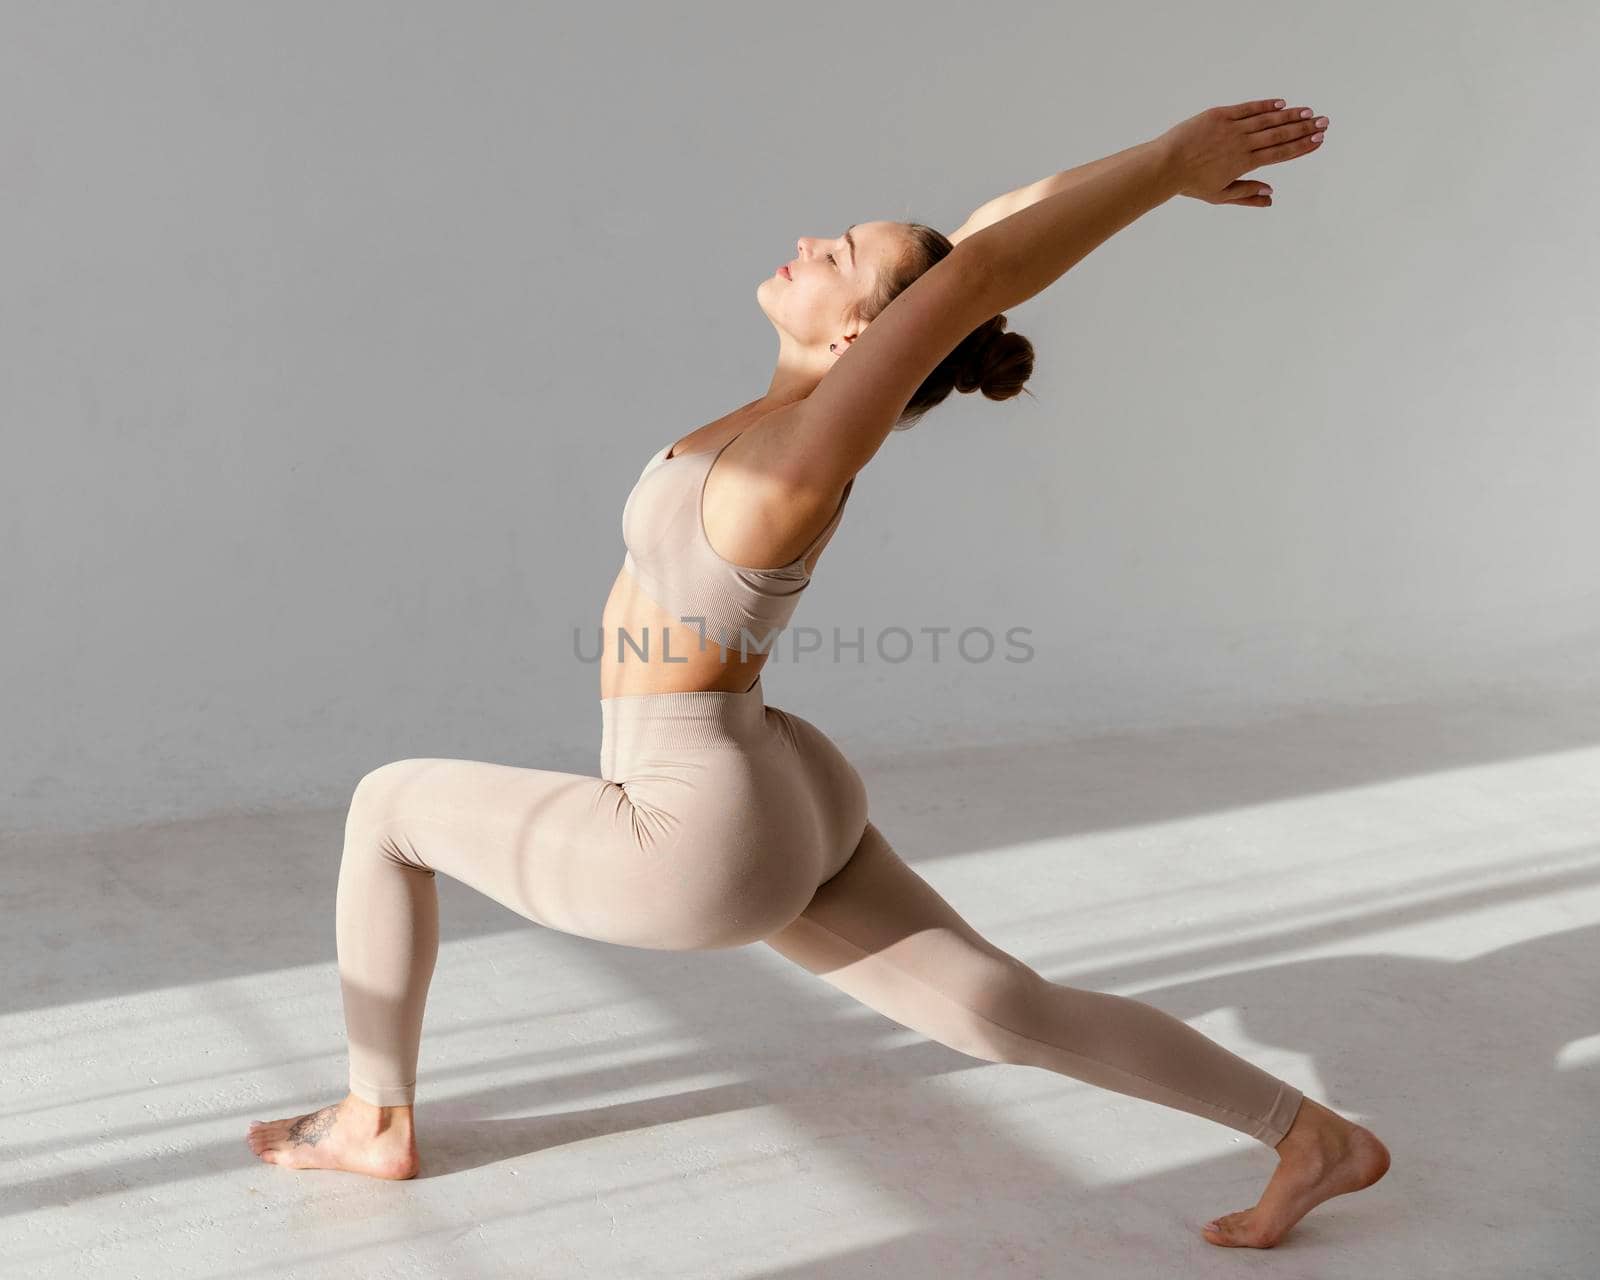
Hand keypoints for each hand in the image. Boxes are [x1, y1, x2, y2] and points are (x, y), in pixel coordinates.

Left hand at [1155, 98, 1328, 206]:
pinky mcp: (1220, 114)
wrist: (1165, 164)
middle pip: (1280, 134)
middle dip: (1304, 128)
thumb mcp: (1219, 196)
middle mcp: (1242, 143)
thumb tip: (1271, 196)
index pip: (1280, 154)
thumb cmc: (1190, 184)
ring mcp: (1232, 127)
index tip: (1319, 141)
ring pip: (1267, 119)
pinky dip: (1265, 106)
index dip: (1301, 147)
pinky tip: (1281, 103)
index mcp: (1244, 163)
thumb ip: (1246, 195)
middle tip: (1324, 122)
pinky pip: (1247, 108)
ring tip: (1309, 111)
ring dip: (1290, 115)